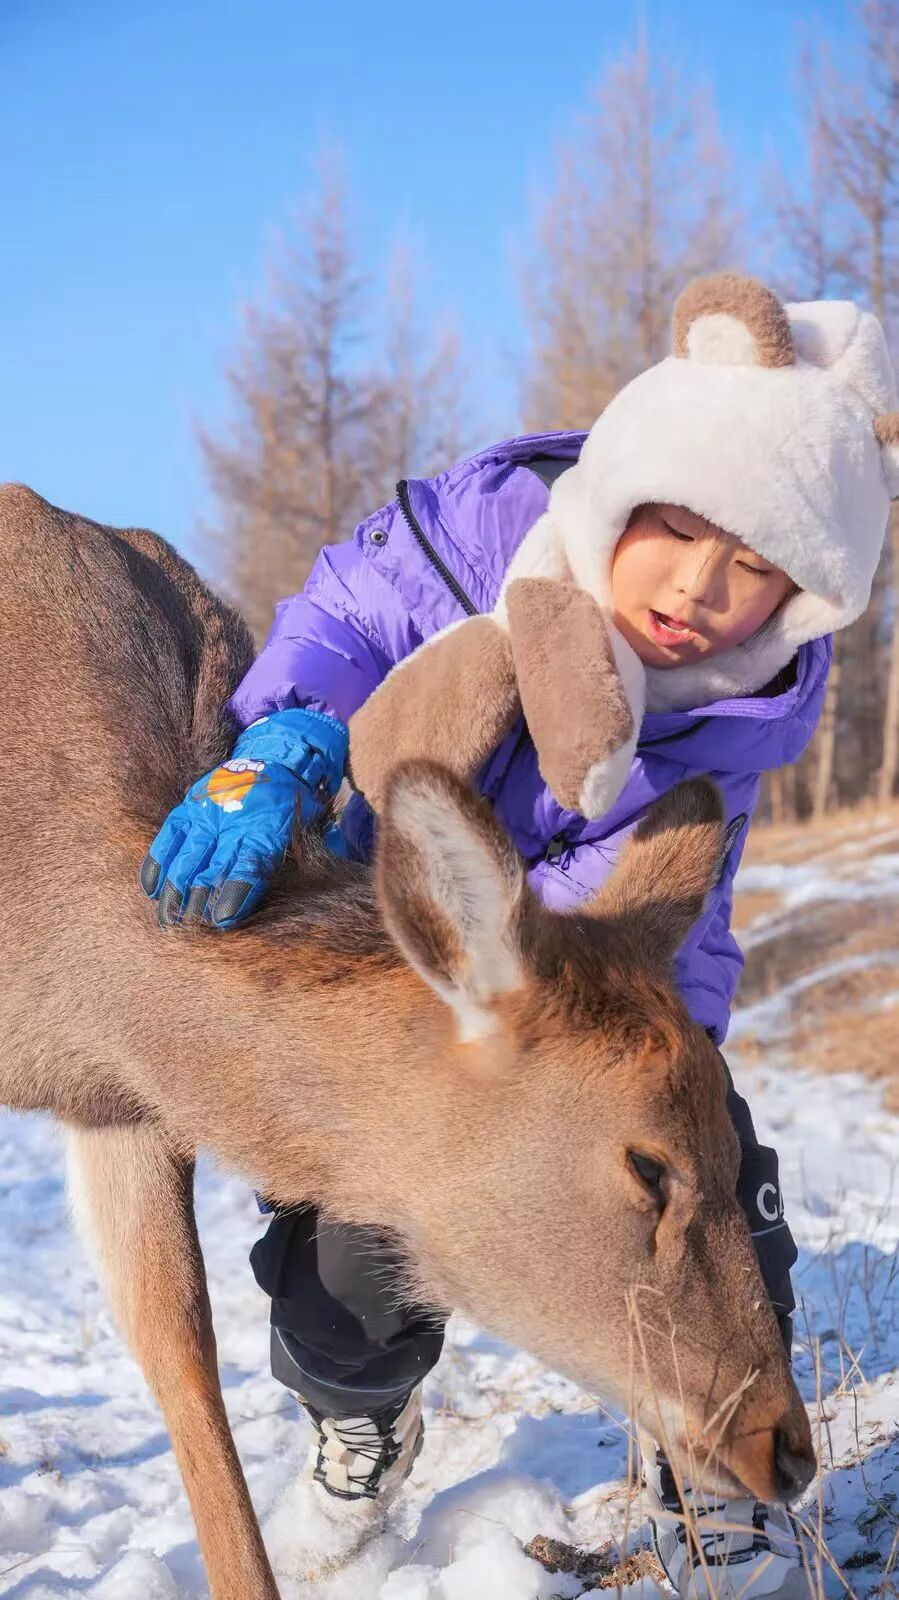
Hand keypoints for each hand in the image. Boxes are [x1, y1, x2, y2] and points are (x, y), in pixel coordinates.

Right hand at [139, 709, 347, 927]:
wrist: (275, 762)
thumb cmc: (287, 809)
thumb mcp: (297, 833)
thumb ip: (285, 863)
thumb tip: (274, 898)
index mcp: (266, 828)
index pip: (248, 866)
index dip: (235, 894)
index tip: (223, 921)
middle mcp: (233, 821)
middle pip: (211, 869)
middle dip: (199, 903)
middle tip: (190, 931)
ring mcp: (208, 813)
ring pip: (186, 858)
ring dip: (175, 892)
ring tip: (168, 920)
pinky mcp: (190, 806)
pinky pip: (168, 837)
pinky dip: (158, 864)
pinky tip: (152, 890)